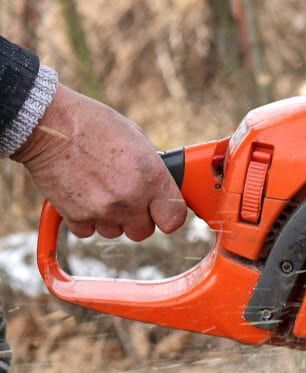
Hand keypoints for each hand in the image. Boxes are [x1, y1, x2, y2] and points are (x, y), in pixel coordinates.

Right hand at [13, 84, 185, 240]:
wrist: (47, 123)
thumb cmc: (91, 124)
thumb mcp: (136, 139)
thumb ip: (152, 170)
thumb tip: (160, 188)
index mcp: (151, 178)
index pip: (174, 219)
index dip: (168, 215)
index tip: (161, 210)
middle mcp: (130, 198)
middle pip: (144, 231)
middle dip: (137, 218)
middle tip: (125, 196)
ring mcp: (103, 210)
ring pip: (115, 232)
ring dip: (110, 218)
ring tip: (99, 189)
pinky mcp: (76, 216)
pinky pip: (88, 231)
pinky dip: (85, 218)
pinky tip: (82, 194)